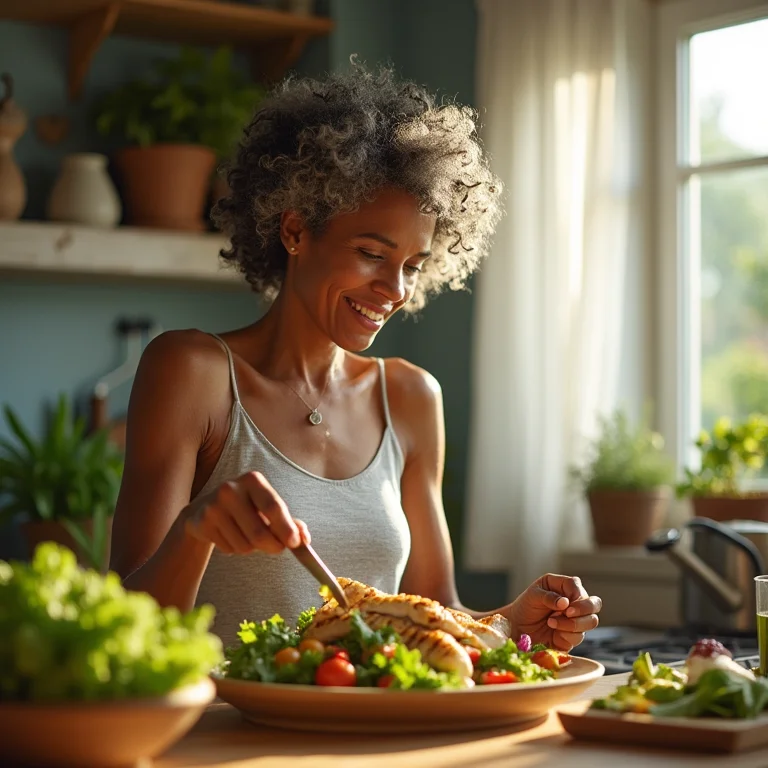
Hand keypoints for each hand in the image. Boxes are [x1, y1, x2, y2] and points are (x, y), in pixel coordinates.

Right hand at [184, 471, 309, 554]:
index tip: (295, 543)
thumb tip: (305, 538)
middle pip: (259, 532)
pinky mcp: (203, 522)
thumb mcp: (267, 507)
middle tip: (278, 548)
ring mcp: (214, 505)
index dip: (285, 528)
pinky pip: (230, 549)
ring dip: (252, 548)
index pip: (273, 507)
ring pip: (245, 545)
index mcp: (253, 480)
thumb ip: (289, 521)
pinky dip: (236, 549)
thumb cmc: (246, 507)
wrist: (205, 509)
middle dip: (274, 546)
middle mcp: (231, 489)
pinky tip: (231, 535)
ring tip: (247, 535)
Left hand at [505, 573, 601, 651]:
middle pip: (594, 603)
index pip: (577, 587)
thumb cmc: (525, 606)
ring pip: (591, 621)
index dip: (577, 596)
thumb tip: (565, 602)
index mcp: (563, 586)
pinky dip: (567, 635)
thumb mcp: (532, 596)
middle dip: (584, 609)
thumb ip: (548, 596)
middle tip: (568, 614)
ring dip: (572, 624)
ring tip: (551, 622)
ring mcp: (576, 619)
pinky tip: (554, 631)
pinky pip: (579, 636)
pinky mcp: (574, 636)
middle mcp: (574, 601)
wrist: (518, 628)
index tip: (566, 607)